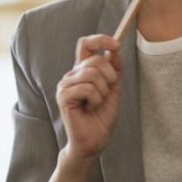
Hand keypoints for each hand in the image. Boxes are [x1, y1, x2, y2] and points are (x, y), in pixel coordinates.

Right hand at [56, 35, 121, 159]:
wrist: (94, 141)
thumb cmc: (101, 117)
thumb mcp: (114, 90)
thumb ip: (115, 70)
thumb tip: (116, 50)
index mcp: (82, 71)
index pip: (85, 44)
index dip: (101, 40)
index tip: (117, 44)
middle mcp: (71, 75)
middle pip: (95, 59)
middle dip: (110, 76)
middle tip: (107, 93)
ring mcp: (65, 85)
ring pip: (93, 73)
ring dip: (103, 91)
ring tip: (97, 103)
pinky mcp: (63, 96)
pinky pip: (88, 88)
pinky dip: (96, 99)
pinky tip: (90, 108)